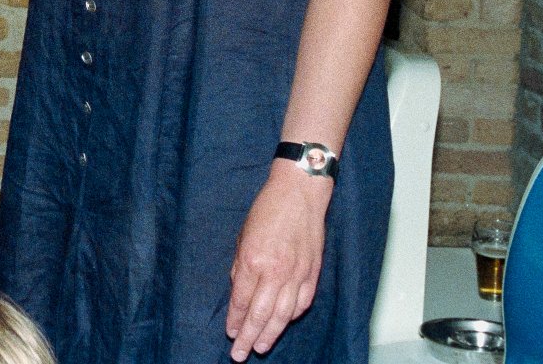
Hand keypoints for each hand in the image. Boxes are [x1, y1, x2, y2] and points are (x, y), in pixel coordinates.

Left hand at [226, 166, 331, 360]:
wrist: (299, 195)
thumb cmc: (266, 211)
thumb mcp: (243, 235)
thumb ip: (240, 266)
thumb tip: (239, 293)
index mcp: (254, 260)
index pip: (242, 300)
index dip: (235, 319)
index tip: (229, 333)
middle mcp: (276, 272)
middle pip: (261, 314)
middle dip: (249, 336)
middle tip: (239, 354)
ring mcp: (298, 274)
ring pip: (284, 315)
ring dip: (271, 334)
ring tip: (259, 347)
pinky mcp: (313, 273)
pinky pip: (302, 302)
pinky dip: (292, 316)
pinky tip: (283, 324)